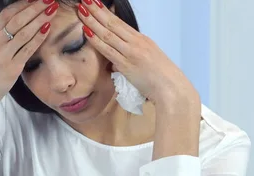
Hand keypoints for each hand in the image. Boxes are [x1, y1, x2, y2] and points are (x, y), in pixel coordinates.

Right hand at [0, 0, 58, 115]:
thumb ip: (0, 38)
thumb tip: (16, 27)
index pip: (7, 13)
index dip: (22, 4)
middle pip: (18, 19)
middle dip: (35, 7)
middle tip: (49, 0)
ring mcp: (3, 55)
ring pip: (25, 32)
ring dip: (41, 19)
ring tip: (52, 10)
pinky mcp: (11, 68)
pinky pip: (28, 49)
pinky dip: (39, 37)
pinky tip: (48, 28)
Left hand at [77, 0, 199, 107]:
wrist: (173, 89)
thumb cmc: (162, 79)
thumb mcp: (148, 62)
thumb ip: (131, 59)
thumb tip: (115, 63)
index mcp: (142, 40)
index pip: (120, 23)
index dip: (106, 12)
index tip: (94, 4)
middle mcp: (137, 43)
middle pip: (113, 23)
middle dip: (97, 10)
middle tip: (85, 0)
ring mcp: (131, 53)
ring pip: (108, 33)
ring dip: (93, 21)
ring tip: (81, 9)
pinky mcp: (127, 65)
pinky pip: (108, 50)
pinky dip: (96, 40)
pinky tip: (86, 31)